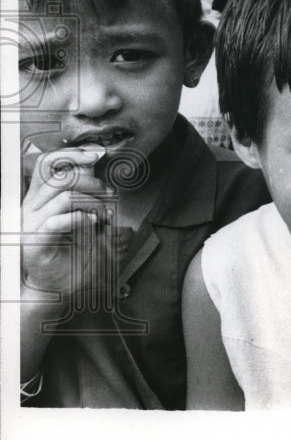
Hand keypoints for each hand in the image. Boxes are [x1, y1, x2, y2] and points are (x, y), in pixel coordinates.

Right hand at [21, 147, 118, 295]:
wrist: (60, 285)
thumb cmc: (73, 251)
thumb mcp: (84, 214)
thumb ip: (85, 190)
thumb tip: (93, 164)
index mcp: (39, 197)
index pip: (47, 163)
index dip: (71, 154)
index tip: (97, 154)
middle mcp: (30, 207)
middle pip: (61, 178)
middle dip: (93, 182)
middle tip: (109, 194)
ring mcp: (30, 225)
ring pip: (63, 197)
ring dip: (93, 202)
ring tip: (106, 214)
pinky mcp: (34, 242)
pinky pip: (57, 221)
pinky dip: (81, 218)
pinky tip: (94, 223)